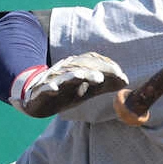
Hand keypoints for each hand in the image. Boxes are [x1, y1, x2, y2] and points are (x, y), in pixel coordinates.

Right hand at [9, 53, 128, 117]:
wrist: (37, 102)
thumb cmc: (65, 93)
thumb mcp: (87, 90)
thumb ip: (105, 85)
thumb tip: (126, 80)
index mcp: (76, 69)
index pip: (91, 62)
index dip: (105, 66)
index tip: (120, 75)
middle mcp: (64, 71)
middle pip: (79, 67)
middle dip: (92, 71)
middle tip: (104, 77)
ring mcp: (52, 81)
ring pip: (64, 76)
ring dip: (74, 76)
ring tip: (84, 77)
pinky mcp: (40, 92)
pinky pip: (44, 88)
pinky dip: (49, 87)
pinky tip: (55, 88)